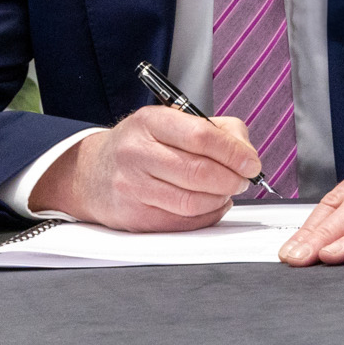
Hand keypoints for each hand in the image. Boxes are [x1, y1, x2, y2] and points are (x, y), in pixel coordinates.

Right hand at [27, 106, 260, 230]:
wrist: (91, 173)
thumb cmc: (143, 145)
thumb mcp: (173, 121)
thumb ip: (218, 130)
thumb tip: (247, 155)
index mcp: (151, 122)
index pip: (202, 137)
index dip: (234, 153)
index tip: (251, 163)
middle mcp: (137, 153)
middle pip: (199, 172)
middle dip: (231, 180)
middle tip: (242, 180)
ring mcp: (132, 187)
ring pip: (192, 202)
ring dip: (220, 200)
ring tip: (226, 192)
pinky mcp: (133, 217)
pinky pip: (181, 223)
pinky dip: (206, 217)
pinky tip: (210, 206)